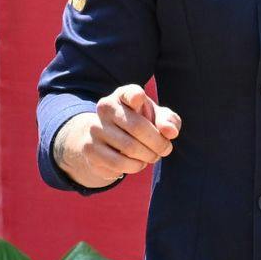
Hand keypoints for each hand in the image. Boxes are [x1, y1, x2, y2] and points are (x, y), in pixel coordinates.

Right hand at [51, 84, 181, 188]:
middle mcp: (105, 108)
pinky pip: (119, 163)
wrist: (107, 141)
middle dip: (158, 143)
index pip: (130, 93)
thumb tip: (170, 132)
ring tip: (152, 156)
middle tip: (165, 149)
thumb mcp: (156, 118)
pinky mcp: (90, 150)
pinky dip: (135, 166)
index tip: (140, 100)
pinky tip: (138, 163)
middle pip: (138, 127)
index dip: (136, 96)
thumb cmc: (140, 124)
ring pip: (130, 148)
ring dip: (148, 156)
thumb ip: (168, 120)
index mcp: (122, 96)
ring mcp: (95, 129)